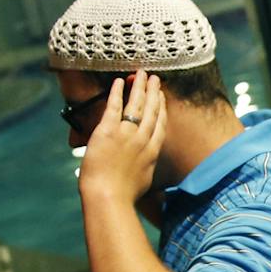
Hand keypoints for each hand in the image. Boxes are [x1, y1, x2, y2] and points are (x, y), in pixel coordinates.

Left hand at [77, 71, 167, 204]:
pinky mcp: (108, 131)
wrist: (109, 197)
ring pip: (137, 106)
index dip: (162, 110)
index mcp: (151, 154)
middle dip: (154, 93)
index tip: (162, 99)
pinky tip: (120, 82)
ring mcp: (126, 134)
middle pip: (152, 112)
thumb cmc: (123, 197)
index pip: (159, 126)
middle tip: (155, 79)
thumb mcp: (142, 184)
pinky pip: (114, 107)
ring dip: (140, 88)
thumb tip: (144, 173)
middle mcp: (142, 140)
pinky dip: (118, 93)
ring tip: (142, 74)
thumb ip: (144, 172)